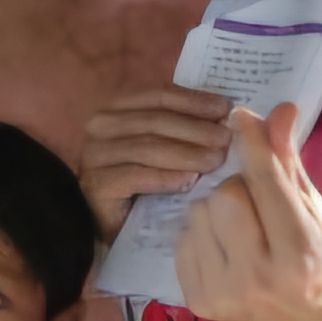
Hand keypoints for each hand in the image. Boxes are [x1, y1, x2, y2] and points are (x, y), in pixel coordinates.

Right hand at [76, 83, 236, 244]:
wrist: (112, 224)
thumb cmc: (143, 184)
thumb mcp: (163, 146)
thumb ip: (182, 128)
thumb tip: (224, 115)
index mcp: (116, 108)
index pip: (159, 96)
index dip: (194, 101)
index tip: (225, 108)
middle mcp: (100, 126)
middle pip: (156, 121)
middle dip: (196, 129)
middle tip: (226, 138)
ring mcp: (94, 155)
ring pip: (149, 148)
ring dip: (188, 153)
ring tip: (216, 160)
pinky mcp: (97, 184)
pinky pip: (136, 176)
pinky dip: (166, 177)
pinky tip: (190, 181)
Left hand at [171, 104, 321, 320]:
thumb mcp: (318, 212)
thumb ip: (289, 164)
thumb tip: (276, 111)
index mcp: (299, 252)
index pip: (266, 184)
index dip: (253, 144)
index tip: (240, 116)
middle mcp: (258, 276)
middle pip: (224, 196)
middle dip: (240, 188)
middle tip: (260, 206)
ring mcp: (223, 293)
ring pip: (199, 213)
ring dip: (218, 211)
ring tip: (245, 231)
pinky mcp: (199, 302)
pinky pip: (184, 239)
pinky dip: (202, 235)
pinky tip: (227, 251)